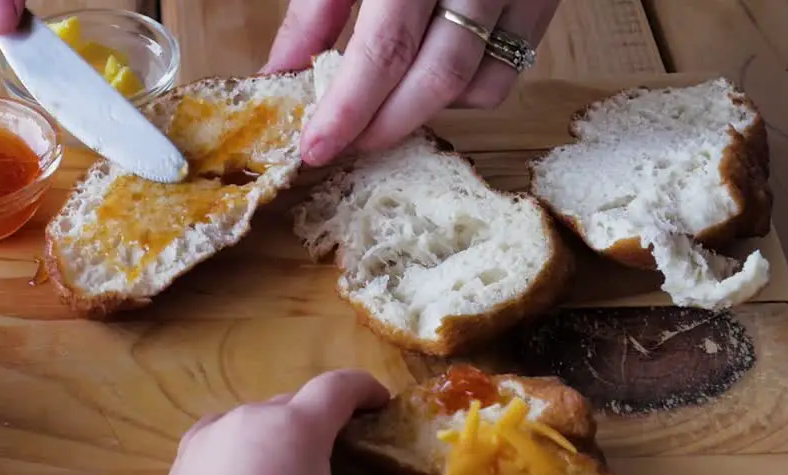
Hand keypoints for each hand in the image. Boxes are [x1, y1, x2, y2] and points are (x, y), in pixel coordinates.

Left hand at [162, 369, 447, 474]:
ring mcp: (214, 433)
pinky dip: (235, 448)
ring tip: (284, 465)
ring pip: (253, 419)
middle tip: (335, 448)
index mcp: (299, 424)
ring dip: (274, 433)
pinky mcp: (184, 458)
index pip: (339, 386)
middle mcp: (254, 416)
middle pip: (295, 404)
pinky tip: (237, 472)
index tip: (379, 402)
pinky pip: (217, 439)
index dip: (364, 389)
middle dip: (318, 419)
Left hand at [263, 0, 560, 164]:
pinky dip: (464, 92)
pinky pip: (507, 70)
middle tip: (345, 145)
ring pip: (479, 85)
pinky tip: (428, 77)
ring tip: (383, 109)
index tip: (316, 148)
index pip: (385, 50)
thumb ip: (314, 11)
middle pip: (438, 78)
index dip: (349, 109)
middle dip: (385, 126)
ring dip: (425, 112)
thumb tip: (279, 76)